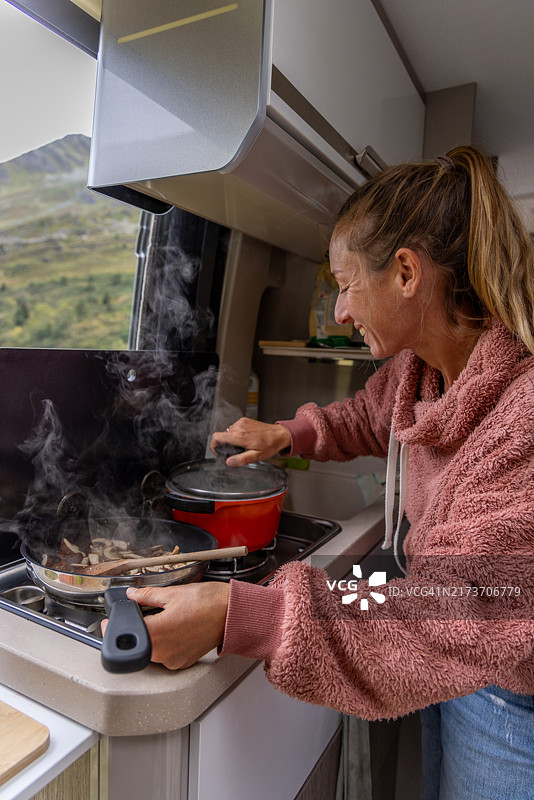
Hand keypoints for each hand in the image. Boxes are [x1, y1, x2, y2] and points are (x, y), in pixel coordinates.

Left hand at [101, 582, 229, 669]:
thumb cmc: (209, 602)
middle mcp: (164, 652)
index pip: (125, 634)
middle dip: (134, 632)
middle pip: (136, 645)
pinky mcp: (183, 663)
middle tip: (137, 617)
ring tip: (161, 621)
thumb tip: (132, 595)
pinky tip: (172, 630)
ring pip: (150, 652)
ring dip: (149, 639)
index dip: (114, 628)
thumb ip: (147, 596)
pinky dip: (163, 645)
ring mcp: (173, 660)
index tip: (108, 623)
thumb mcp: (174, 593)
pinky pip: (164, 657)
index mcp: (158, 633)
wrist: (232, 614)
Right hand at [210, 417, 290, 465]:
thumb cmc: (270, 445)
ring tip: (242, 446)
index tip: (218, 452)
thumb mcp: (256, 456)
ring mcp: (242, 422)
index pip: (217, 437)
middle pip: (222, 435)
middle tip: (235, 452)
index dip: (213, 446)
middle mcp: (239, 427)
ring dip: (231, 440)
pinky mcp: (244, 420)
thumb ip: (241, 459)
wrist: (279, 434)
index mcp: (240, 436)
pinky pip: (234, 428)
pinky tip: (246, 439)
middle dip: (225, 445)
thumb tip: (229, 462)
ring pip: (228, 432)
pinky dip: (236, 435)